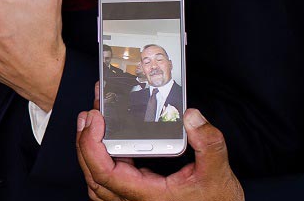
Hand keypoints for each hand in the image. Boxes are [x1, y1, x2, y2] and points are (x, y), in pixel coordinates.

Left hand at [75, 109, 243, 200]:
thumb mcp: (218, 173)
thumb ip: (208, 144)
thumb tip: (191, 116)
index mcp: (148, 195)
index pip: (104, 172)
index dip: (91, 144)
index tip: (95, 118)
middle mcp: (135, 200)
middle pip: (93, 173)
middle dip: (85, 140)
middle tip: (90, 112)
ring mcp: (134, 199)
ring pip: (97, 180)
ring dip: (89, 150)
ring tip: (91, 122)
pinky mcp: (138, 195)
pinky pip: (108, 182)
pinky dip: (100, 160)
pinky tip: (106, 141)